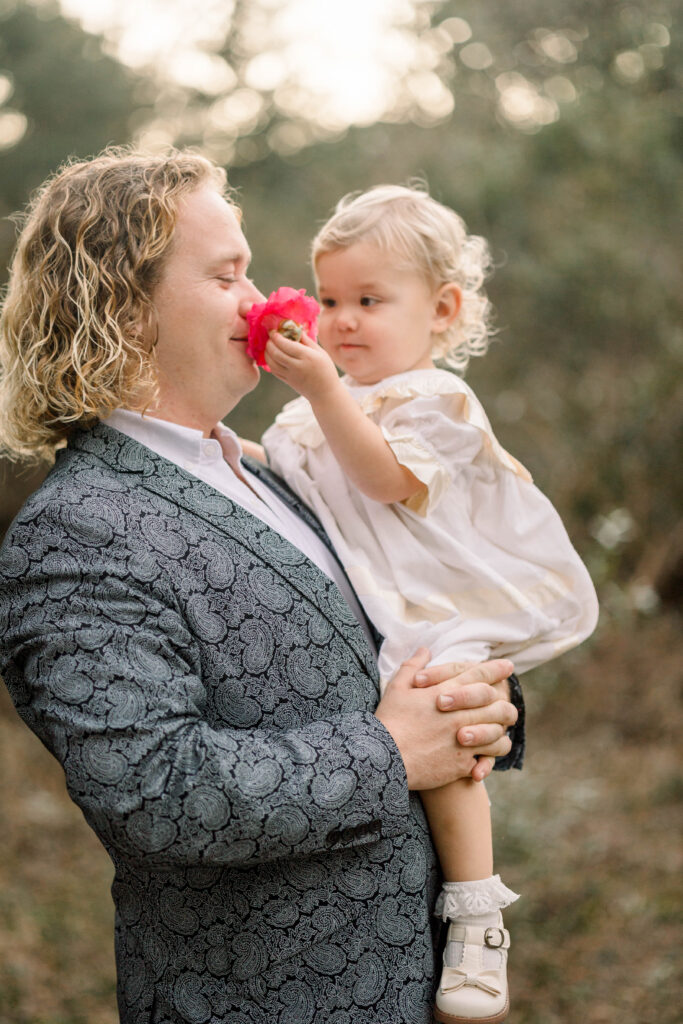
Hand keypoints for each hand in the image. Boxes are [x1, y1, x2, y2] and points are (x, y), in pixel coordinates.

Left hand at [264, 330, 340, 399]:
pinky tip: (271, 356)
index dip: (276, 336)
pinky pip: (274, 371)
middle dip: (269, 343)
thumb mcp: (320, 352)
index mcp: (306, 356)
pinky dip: (269, 362)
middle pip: (276, 353)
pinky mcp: (287, 382)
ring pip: (272, 363)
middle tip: (270, 337)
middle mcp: (297, 366)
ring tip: (269, 346)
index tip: (274, 331)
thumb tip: (295, 328)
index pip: (286, 344)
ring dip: (267, 353)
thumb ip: (307, 340)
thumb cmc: (326, 370)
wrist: (325, 393)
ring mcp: (290, 375)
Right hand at [375, 650, 516, 789]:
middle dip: (505, 702)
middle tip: (507, 704)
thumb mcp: (397, 687)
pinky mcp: (463, 762)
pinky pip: (488, 757)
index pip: (479, 676)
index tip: (507, 666)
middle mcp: (461, 714)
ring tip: (501, 730)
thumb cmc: (389, 720)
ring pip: (498, 731)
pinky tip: (488, 755)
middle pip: (497, 704)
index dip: (496, 669)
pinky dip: (491, 755)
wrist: (384, 758)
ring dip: (501, 729)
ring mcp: (465, 739)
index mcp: (447, 692)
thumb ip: (413, 666)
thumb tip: (425, 649)